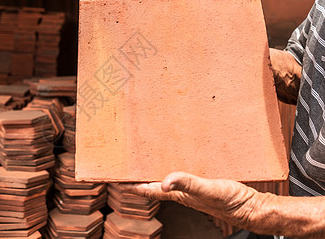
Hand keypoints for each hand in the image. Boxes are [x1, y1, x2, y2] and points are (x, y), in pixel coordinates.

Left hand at [119, 172, 258, 229]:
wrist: (252, 207)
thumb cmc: (231, 202)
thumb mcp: (208, 190)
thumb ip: (187, 184)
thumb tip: (164, 182)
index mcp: (178, 195)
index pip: (148, 190)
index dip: (132, 185)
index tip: (117, 179)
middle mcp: (181, 193)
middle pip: (153, 184)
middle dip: (139, 177)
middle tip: (126, 167)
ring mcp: (191, 189)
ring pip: (166, 179)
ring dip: (154, 173)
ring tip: (144, 162)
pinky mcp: (201, 184)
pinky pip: (181, 175)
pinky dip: (173, 168)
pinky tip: (176, 161)